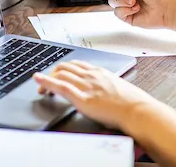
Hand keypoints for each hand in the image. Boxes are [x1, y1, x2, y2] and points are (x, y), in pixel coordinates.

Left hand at [33, 60, 156, 129]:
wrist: (138, 110)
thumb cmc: (133, 103)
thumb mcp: (118, 88)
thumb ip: (107, 87)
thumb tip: (104, 93)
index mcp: (100, 72)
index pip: (77, 64)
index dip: (64, 68)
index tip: (58, 72)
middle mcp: (91, 75)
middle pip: (65, 66)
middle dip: (54, 72)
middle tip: (48, 82)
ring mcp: (86, 85)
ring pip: (60, 73)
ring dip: (47, 78)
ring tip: (41, 88)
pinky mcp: (82, 98)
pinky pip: (60, 86)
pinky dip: (46, 82)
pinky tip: (38, 80)